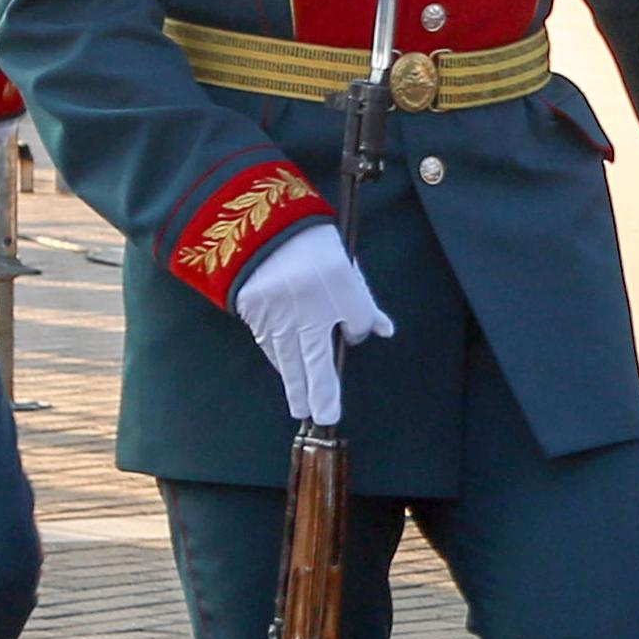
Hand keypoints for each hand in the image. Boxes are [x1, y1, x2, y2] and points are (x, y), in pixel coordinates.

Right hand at [233, 219, 392, 424]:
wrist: (256, 222)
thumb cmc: (307, 241)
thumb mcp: (342, 260)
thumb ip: (362, 298)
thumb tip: (383, 330)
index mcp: (337, 276)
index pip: (358, 320)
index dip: (358, 331)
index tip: (352, 333)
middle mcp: (309, 298)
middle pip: (319, 357)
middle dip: (324, 391)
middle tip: (328, 416)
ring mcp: (279, 308)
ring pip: (290, 358)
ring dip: (297, 387)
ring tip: (304, 409)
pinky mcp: (255, 311)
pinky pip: (270, 344)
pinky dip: (279, 361)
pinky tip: (287, 373)